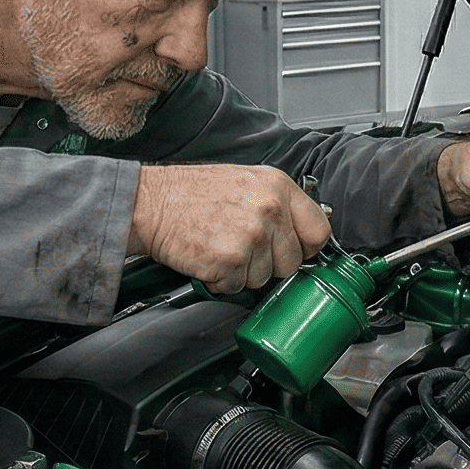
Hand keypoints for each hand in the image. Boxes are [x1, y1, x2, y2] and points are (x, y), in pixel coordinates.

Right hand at [128, 163, 328, 293]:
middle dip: (269, 263)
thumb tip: (306, 231)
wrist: (150, 202)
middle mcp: (270, 210)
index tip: (293, 250)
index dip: (306, 247)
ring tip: (220, 245)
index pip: (319, 231)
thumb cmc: (191, 192)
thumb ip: (279, 204)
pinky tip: (208, 256)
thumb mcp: (246, 182)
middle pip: (292, 261)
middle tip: (241, 245)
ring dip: (242, 271)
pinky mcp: (230, 260)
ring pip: (265, 277)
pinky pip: (237, 286)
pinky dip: (221, 280)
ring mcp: (251, 236)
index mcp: (278, 186)